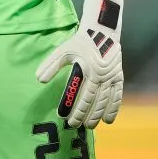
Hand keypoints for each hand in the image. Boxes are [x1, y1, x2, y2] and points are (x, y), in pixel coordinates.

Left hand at [36, 0, 123, 128]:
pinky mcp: (119, 77)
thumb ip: (50, 64)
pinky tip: (108, 120)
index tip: (65, 118)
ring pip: (106, 101)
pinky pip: (117, 96)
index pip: (82, 95)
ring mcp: (112, 77)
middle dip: (85, 116)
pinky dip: (114, 109)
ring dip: (98, 115)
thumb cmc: (80, 42)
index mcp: (88, 69)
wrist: (102, 32)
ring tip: (90, 126)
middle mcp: (102, 75)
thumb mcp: (63, 50)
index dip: (75, 108)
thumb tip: (39, 79)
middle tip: (75, 126)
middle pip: (94, 101)